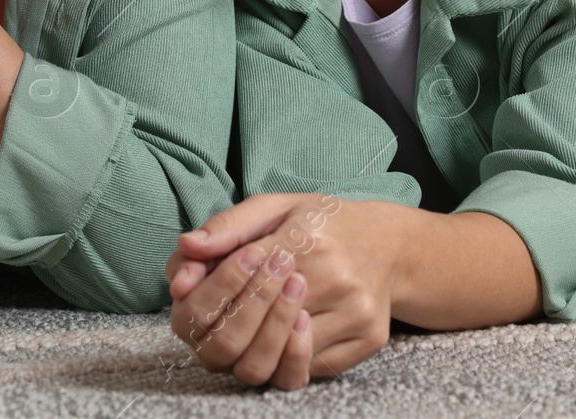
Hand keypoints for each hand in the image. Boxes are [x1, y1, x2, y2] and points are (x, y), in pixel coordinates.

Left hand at [167, 193, 411, 386]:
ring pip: (285, 357)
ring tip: (251, 327)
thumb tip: (187, 247)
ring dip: (254, 347)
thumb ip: (228, 226)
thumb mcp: (276, 207)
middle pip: (260, 328)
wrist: (388, 242)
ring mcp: (356, 312)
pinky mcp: (369, 338)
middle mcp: (338, 277)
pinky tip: (279, 340)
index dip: (215, 284)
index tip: (205, 282)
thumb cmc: (321, 223)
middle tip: (227, 312)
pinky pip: (315, 369)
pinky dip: (286, 361)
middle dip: (229, 324)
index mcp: (309, 235)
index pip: (244, 273)